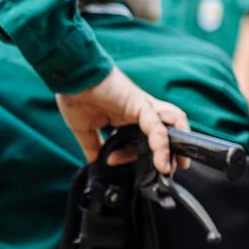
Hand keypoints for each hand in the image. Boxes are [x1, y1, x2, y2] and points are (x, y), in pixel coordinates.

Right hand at [56, 66, 189, 173]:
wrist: (71, 77)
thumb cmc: (75, 96)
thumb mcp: (84, 129)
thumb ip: (92, 146)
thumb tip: (94, 163)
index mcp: (126, 116)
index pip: (137, 140)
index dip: (128, 155)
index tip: (110, 161)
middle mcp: (139, 111)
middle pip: (165, 131)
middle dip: (171, 152)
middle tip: (169, 172)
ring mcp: (143, 106)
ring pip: (172, 125)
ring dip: (177, 146)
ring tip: (177, 167)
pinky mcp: (142, 104)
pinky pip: (158, 127)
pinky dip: (162, 145)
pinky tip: (161, 162)